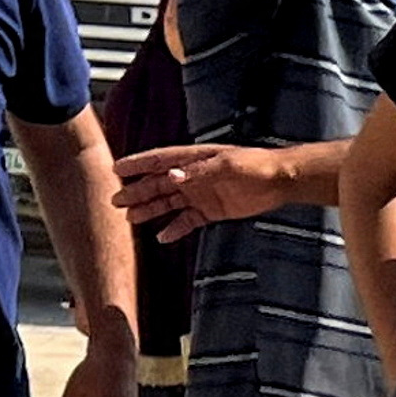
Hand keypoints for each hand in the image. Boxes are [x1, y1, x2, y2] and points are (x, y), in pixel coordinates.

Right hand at [117, 141, 295, 231]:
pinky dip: (175, 228)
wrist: (280, 180)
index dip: (137, 165)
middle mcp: (193, 176)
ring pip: (168, 203)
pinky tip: (162, 237)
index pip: (159, 161)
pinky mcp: (212, 210)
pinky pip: (188, 220)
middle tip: (115, 201)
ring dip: (150, 209)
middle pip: (158, 184)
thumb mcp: (226, 165)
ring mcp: (201, 194)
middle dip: (137, 192)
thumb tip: (170, 176)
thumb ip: (198, 172)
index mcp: (193, 160)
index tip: (116, 170)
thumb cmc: (254, 165)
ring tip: (130, 217)